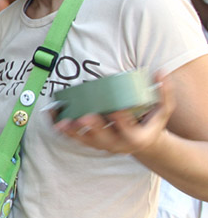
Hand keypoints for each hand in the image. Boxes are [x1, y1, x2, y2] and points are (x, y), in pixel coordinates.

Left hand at [54, 72, 174, 155]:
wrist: (144, 143)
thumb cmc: (151, 123)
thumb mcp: (163, 111)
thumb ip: (164, 93)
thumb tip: (160, 72)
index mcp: (137, 137)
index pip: (128, 129)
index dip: (121, 120)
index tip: (114, 109)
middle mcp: (118, 145)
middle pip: (104, 138)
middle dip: (93, 128)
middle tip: (84, 117)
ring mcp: (103, 145)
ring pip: (85, 140)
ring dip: (72, 131)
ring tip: (61, 122)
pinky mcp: (91, 143)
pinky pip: (75, 138)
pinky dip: (64, 130)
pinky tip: (53, 120)